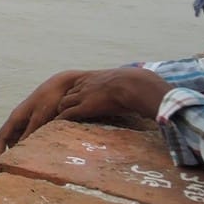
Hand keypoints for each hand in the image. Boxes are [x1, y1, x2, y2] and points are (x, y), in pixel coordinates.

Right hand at [0, 70, 86, 161]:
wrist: (64, 85)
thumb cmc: (50, 100)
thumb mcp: (40, 118)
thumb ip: (30, 133)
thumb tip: (21, 151)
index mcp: (16, 118)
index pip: (2, 138)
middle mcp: (20, 120)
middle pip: (11, 141)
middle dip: (11, 155)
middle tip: (15, 172)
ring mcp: (30, 120)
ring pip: (22, 139)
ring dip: (23, 151)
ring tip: (29, 167)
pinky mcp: (41, 121)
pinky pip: (33, 137)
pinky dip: (34, 146)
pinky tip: (43, 155)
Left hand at [55, 67, 170, 121]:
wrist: (134, 84)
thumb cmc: (137, 84)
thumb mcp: (129, 80)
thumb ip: (131, 84)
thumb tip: (148, 86)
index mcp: (94, 77)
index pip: (76, 85)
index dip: (73, 93)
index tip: (70, 99)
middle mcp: (85, 85)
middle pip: (66, 94)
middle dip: (62, 102)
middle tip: (58, 111)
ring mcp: (83, 96)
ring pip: (63, 103)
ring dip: (60, 111)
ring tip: (56, 119)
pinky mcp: (84, 107)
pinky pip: (67, 114)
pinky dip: (61, 120)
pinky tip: (57, 126)